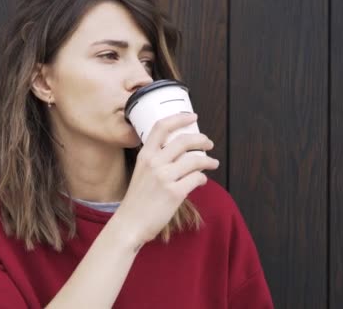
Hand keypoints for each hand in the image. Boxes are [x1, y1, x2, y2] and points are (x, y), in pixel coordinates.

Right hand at [115, 112, 218, 245]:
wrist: (130, 224)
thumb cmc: (136, 201)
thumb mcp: (141, 173)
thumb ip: (156, 161)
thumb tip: (180, 154)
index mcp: (145, 156)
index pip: (161, 127)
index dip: (179, 118)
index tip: (191, 117)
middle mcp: (154, 163)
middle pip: (184, 141)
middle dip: (201, 139)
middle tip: (208, 143)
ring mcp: (165, 177)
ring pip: (195, 160)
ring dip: (208, 161)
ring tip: (213, 163)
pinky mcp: (175, 193)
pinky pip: (197, 178)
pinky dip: (203, 178)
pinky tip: (202, 181)